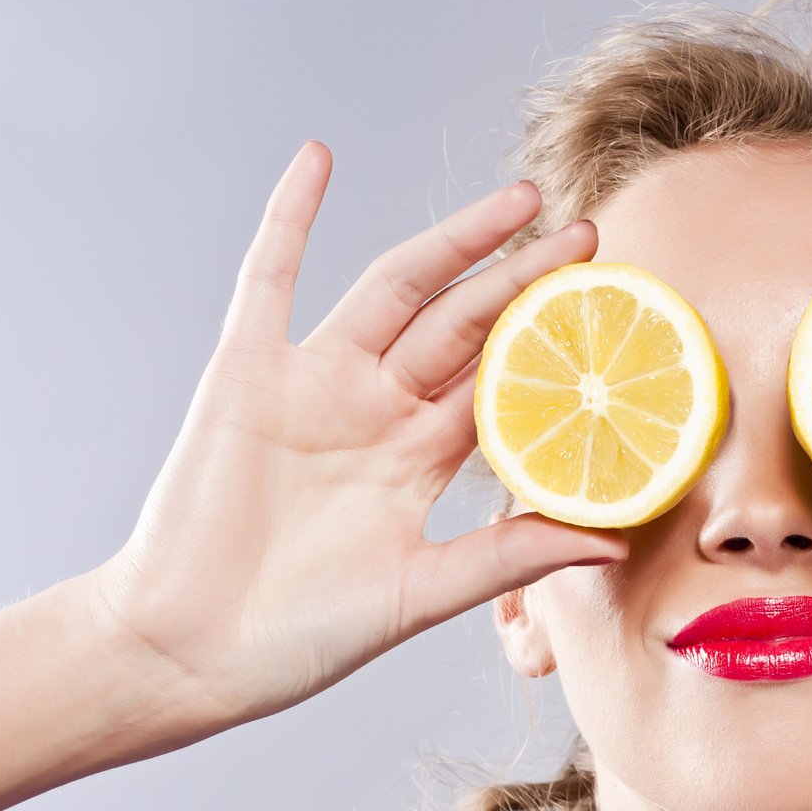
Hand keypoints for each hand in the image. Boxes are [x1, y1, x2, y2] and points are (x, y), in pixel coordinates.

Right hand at [92, 142, 624, 726]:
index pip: (506, 386)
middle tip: (589, 236)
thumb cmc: (303, 635)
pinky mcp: (246, 373)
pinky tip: (318, 158)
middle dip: (526, 280)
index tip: (619, 317)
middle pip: (467, 325)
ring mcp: (315, 385)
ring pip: (397, 290)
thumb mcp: (422, 593)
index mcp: (421, 460)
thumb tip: (614, 542)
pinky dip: (288, 217)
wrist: (191, 652)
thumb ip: (508, 558)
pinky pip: (269, 278)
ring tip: (518, 198)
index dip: (558, 351)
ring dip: (453, 240)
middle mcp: (377, 411)